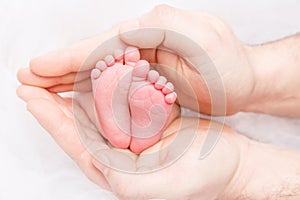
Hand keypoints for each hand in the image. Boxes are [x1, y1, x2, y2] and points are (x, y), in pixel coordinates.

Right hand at [17, 5, 255, 114]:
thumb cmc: (229, 66)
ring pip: (101, 69)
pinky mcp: (149, 75)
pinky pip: (114, 81)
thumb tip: (123, 29)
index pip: (102, 44)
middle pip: (95, 56)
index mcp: (152, 29)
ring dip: (71, 78)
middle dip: (61, 67)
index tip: (40, 67)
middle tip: (29, 76)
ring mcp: (145, 58)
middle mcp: (144, 40)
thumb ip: (163, 28)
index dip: (69, 57)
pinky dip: (93, 87)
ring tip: (43, 85)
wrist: (244, 80)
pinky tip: (76, 93)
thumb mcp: (202, 41)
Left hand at [17, 85, 244, 198]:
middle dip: (55, 103)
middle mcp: (120, 153)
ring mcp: (134, 136)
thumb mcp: (153, 186)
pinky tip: (97, 75)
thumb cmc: (198, 178)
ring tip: (58, 76)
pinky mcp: (148, 122)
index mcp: (116, 170)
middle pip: (80, 124)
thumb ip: (119, 175)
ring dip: (78, 92)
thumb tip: (91, 157)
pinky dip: (107, 88)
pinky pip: (121, 102)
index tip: (31, 97)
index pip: (74, 142)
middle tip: (33, 82)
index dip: (51, 119)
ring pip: (99, 110)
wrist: (231, 164)